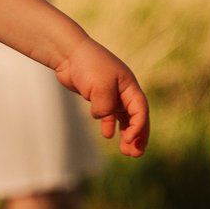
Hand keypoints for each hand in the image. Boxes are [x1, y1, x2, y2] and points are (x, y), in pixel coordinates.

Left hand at [54, 36, 149, 154]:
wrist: (69, 53)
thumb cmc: (88, 65)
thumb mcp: (100, 87)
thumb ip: (105, 107)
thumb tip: (103, 119)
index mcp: (129, 86)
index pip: (140, 110)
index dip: (139, 127)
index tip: (129, 139)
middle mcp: (124, 90)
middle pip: (136, 117)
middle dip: (138, 136)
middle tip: (135, 154)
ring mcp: (111, 93)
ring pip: (123, 118)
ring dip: (126, 134)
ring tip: (126, 152)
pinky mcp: (98, 96)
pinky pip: (108, 114)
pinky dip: (109, 124)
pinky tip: (108, 135)